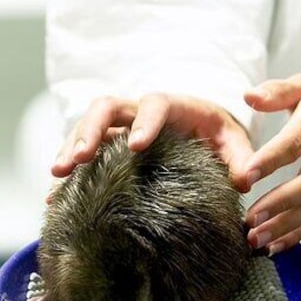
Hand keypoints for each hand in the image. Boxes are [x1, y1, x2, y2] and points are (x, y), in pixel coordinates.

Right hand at [51, 93, 254, 190]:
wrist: (203, 130)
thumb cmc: (219, 134)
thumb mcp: (234, 142)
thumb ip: (240, 158)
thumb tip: (246, 180)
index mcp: (173, 106)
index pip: (154, 104)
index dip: (144, 121)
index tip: (136, 145)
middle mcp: (139, 111)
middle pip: (107, 108)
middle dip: (91, 131)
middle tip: (79, 159)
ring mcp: (119, 127)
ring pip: (87, 126)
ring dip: (71, 148)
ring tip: (57, 176)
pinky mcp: (107, 145)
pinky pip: (83, 152)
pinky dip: (70, 172)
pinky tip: (54, 196)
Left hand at [243, 74, 300, 253]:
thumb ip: (278, 91)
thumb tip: (248, 96)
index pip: (296, 141)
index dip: (272, 159)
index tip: (246, 174)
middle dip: (280, 204)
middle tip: (250, 219)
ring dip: (285, 227)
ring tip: (255, 239)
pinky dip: (299, 236)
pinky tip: (274, 246)